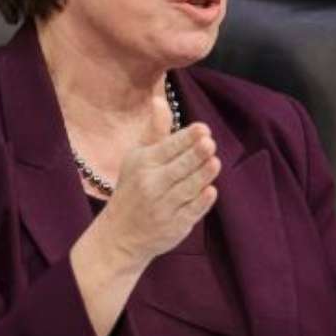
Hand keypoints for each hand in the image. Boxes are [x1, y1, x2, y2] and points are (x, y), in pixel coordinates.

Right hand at [94, 122, 220, 267]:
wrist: (120, 235)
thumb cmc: (133, 189)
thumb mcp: (137, 158)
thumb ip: (155, 131)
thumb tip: (160, 99)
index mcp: (143, 163)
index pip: (168, 147)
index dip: (186, 138)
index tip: (203, 129)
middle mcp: (151, 184)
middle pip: (179, 167)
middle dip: (194, 155)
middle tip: (210, 143)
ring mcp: (163, 207)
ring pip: (187, 188)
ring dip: (202, 175)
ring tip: (215, 162)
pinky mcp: (175, 226)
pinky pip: (190, 211)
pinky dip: (201, 202)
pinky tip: (210, 190)